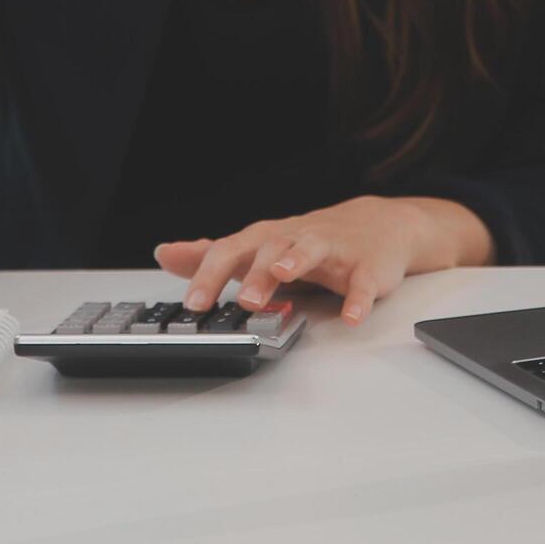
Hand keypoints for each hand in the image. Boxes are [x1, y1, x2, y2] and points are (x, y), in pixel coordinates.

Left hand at [154, 196, 490, 324]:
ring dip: (296, 262)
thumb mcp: (257, 247)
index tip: (193, 304)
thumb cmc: (308, 242)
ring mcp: (333, 250)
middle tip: (241, 300)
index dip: (210, 276)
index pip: (231, 252)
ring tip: (282, 277)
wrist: (377, 227)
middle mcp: (296, 239)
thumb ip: (213, 255)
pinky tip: (351, 316)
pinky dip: (357, 299)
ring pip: (311, 251)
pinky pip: (362, 284)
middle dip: (254, 273)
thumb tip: (166, 253)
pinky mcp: (366, 268)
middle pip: (269, 250)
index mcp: (266, 239)